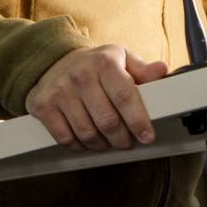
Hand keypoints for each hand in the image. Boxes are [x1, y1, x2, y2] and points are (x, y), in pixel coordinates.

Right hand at [26, 45, 167, 151]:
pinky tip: (87, 140)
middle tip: (128, 142)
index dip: (138, 120)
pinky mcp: (44, 106)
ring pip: (87, 133)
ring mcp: (60, 91)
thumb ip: (142, 70)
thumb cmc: (95, 65)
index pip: (124, 96)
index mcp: (104, 62)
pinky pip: (65, 138)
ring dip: (102, 145)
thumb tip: (161, 70)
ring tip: (109, 142)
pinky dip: (80, 146)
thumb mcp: (121, 59)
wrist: (54, 62)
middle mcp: (81, 75)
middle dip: (122, 138)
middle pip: (107, 120)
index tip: (147, 136)